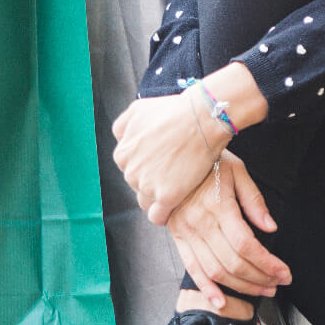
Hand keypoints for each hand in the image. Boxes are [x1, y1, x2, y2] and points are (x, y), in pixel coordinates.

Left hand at [112, 90, 225, 225]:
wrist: (202, 117)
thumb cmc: (175, 110)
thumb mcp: (138, 109)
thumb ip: (123, 126)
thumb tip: (122, 139)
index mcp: (122, 154)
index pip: (130, 169)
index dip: (148, 165)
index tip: (163, 160)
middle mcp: (130, 172)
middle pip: (138, 185)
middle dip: (153, 180)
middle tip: (175, 169)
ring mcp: (147, 185)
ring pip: (147, 201)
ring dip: (159, 195)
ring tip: (179, 184)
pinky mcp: (167, 196)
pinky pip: (158, 216)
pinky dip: (164, 214)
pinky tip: (174, 205)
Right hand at [167, 153, 290, 308]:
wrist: (170, 156)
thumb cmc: (210, 161)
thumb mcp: (238, 171)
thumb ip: (255, 201)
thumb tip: (271, 228)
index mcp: (219, 206)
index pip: (246, 245)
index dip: (267, 263)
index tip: (284, 272)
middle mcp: (201, 223)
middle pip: (233, 262)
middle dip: (259, 278)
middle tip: (279, 284)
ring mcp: (187, 233)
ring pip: (215, 270)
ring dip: (240, 286)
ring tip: (262, 291)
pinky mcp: (178, 238)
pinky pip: (192, 268)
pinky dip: (206, 288)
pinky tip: (220, 301)